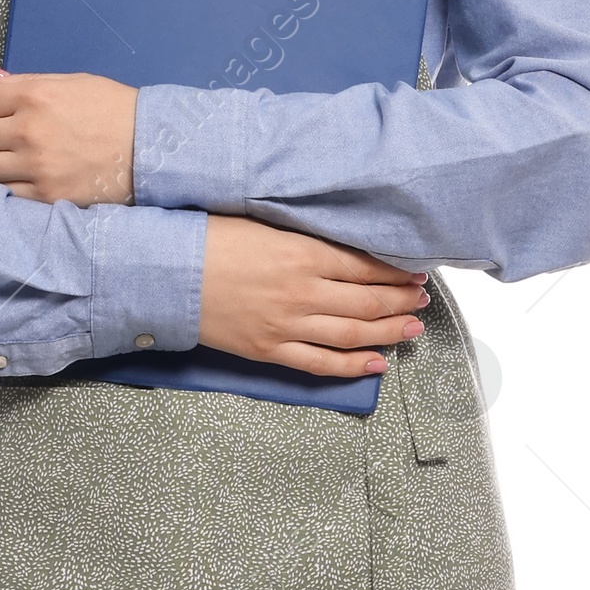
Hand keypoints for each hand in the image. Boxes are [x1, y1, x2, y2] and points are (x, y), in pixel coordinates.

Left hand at [0, 66, 137, 204]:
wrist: (150, 147)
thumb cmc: (113, 110)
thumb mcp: (72, 83)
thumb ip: (24, 81)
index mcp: (35, 96)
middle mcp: (30, 130)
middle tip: (1, 140)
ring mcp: (36, 166)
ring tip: (10, 163)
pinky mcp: (46, 196)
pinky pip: (3, 194)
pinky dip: (7, 188)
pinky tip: (23, 180)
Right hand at [198, 216, 427, 377]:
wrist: (168, 273)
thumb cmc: (210, 238)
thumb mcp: (266, 223)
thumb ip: (306, 235)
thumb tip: (343, 242)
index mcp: (304, 253)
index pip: (367, 265)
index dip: (396, 270)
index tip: (416, 269)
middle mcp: (303, 292)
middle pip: (368, 301)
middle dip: (401, 300)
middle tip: (422, 297)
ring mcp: (288, 325)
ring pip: (353, 334)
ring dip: (389, 331)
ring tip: (412, 328)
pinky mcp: (270, 350)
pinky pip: (321, 363)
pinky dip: (353, 365)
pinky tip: (377, 363)